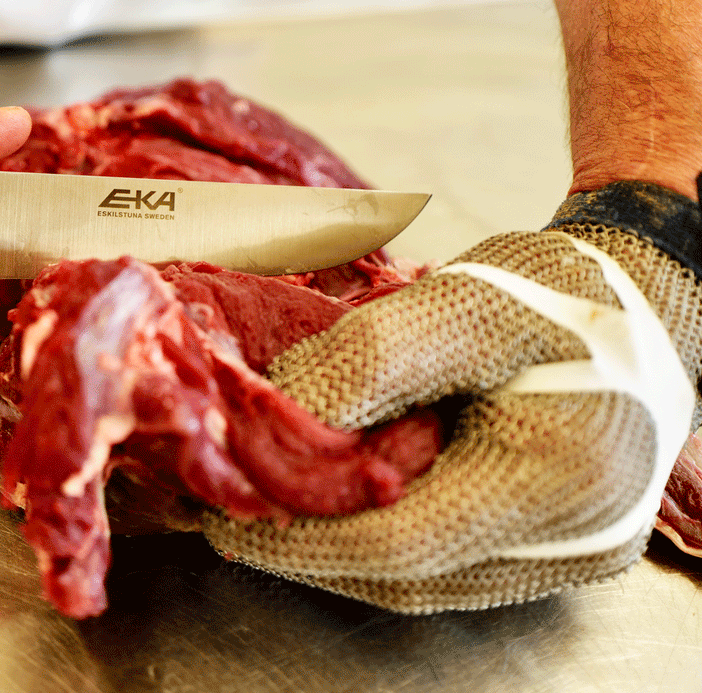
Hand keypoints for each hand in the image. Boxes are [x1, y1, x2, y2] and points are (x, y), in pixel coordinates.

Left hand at [202, 182, 701, 611]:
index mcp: (564, 477)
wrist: (637, 297)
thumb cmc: (557, 289)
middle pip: (409, 574)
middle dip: (311, 547)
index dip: (304, 538)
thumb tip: (281, 417)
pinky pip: (450, 559)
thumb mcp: (461, 302)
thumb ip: (370, 361)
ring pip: (425, 576)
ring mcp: (569, 552)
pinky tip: (342, 504)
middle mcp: (575, 539)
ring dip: (341, 547)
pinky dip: (384, 535)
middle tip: (237, 518)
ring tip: (276, 510)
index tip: (229, 520)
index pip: (404, 543)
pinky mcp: (554, 543)